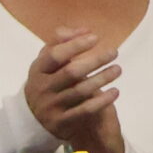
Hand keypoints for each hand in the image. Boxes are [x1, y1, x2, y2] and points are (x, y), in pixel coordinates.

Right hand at [25, 26, 123, 152]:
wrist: (34, 119)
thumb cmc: (47, 83)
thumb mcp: (48, 64)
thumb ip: (62, 44)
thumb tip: (84, 30)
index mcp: (37, 70)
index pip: (55, 55)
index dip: (75, 45)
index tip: (96, 38)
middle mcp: (42, 88)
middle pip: (71, 72)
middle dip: (95, 60)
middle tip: (114, 52)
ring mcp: (52, 106)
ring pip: (81, 91)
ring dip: (102, 78)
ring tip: (118, 69)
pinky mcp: (62, 122)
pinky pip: (86, 110)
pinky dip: (102, 100)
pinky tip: (116, 91)